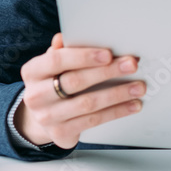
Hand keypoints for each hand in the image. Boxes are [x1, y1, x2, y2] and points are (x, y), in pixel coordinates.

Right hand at [14, 33, 144, 148]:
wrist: (42, 117)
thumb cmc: (54, 81)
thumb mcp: (54, 64)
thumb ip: (64, 50)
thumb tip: (66, 36)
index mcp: (32, 71)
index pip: (57, 60)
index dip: (83, 56)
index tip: (108, 53)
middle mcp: (35, 96)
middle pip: (75, 82)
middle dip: (107, 72)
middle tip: (132, 64)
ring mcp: (47, 117)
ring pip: (87, 104)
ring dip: (117, 94)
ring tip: (138, 87)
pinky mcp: (61, 134)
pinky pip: (93, 121)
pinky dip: (116, 112)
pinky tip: (132, 105)